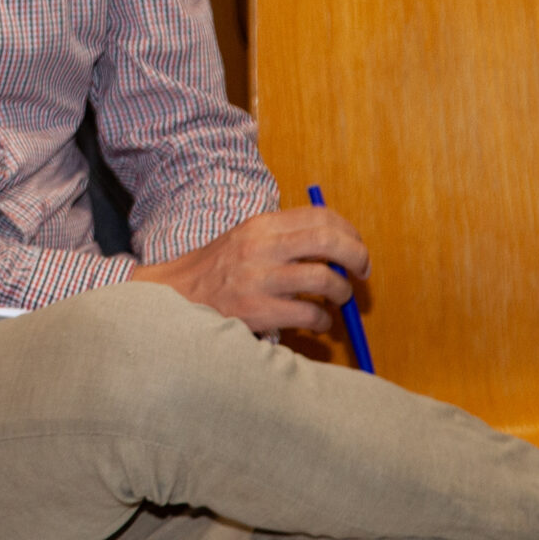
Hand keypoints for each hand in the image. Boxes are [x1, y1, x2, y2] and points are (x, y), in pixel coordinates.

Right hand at [129, 206, 365, 334]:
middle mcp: (261, 247)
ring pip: (325, 280)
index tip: (356, 247)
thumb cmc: (218, 270)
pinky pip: (310, 314)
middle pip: (329, 242)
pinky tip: (315, 322)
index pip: (321, 217)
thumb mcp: (247, 239)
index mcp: (261, 225)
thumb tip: (337, 244)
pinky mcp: (258, 311)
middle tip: (362, 272)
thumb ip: (286, 237)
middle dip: (357, 257)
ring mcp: (259, 280)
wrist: (176, 297)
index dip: (349, 232)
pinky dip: (322, 321)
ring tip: (337, 299)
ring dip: (342, 292)